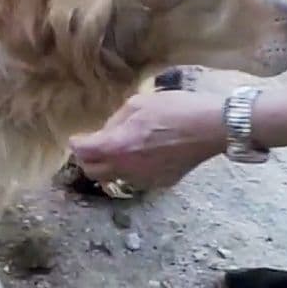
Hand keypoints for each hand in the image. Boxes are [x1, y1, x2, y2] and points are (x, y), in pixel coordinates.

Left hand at [68, 91, 225, 188]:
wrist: (210, 128)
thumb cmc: (175, 109)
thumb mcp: (138, 104)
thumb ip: (116, 121)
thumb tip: (105, 133)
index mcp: (118, 146)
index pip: (83, 152)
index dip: (76, 144)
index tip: (77, 138)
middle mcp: (127, 168)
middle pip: (93, 171)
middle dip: (87, 159)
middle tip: (92, 146)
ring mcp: (144, 179)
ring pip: (113, 178)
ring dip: (109, 166)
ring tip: (118, 149)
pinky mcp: (159, 183)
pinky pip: (135, 179)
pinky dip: (130, 170)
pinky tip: (141, 155)